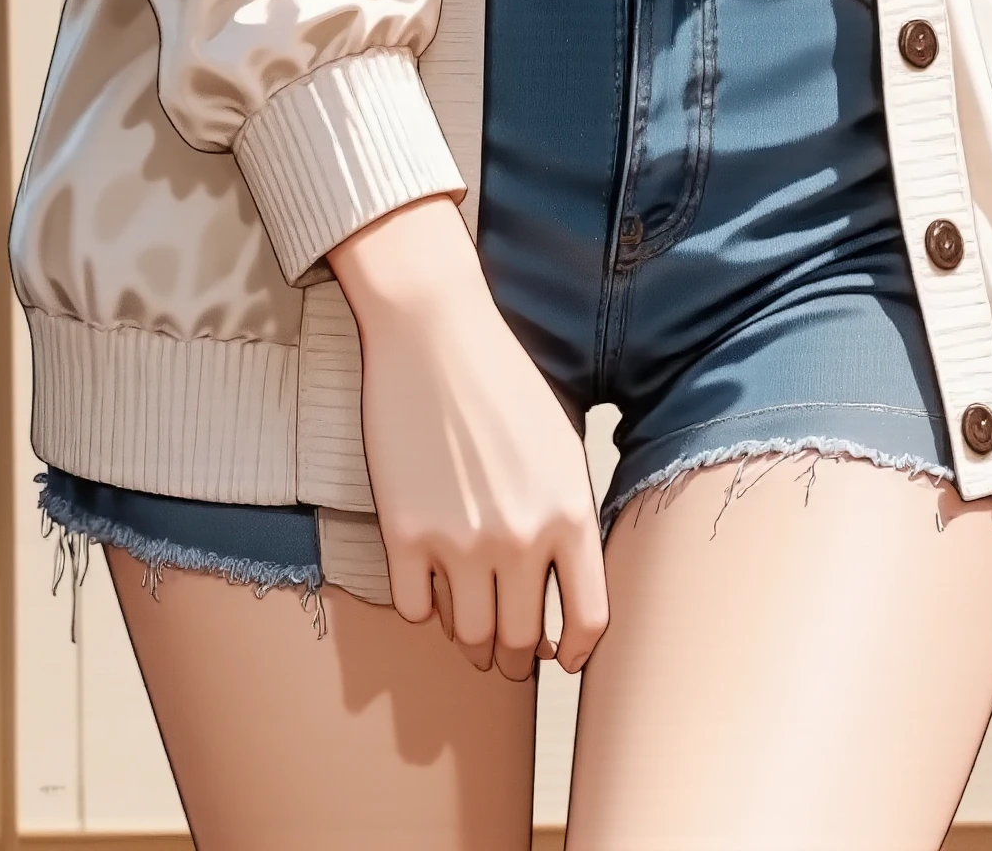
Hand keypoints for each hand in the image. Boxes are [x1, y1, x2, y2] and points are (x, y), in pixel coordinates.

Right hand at [329, 197, 608, 679]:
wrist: (433, 332)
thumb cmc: (501, 379)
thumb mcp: (560, 444)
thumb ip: (568, 515)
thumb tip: (566, 582)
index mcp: (569, 513)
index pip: (588, 620)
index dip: (576, 652)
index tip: (564, 659)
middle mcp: (519, 537)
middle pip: (522, 640)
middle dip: (517, 658)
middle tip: (509, 657)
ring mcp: (458, 540)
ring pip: (470, 635)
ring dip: (471, 642)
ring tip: (471, 631)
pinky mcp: (403, 533)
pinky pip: (416, 609)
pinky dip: (424, 608)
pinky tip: (428, 589)